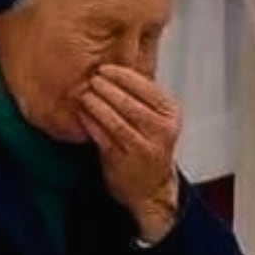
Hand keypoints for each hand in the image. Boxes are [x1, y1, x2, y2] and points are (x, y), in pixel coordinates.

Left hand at [80, 65, 183, 242]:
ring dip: (97, 104)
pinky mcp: (125, 162)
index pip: (146, 87)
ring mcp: (145, 148)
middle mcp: (162, 131)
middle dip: (107, 88)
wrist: (150, 186)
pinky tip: (83, 115)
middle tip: (92, 79)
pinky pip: (104, 138)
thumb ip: (141, 96)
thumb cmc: (148, 145)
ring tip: (85, 95)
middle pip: (129, 103)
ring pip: (116, 120)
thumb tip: (113, 68)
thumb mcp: (156, 118)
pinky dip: (91, 124)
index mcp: (170, 114)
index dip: (122, 75)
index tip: (104, 69)